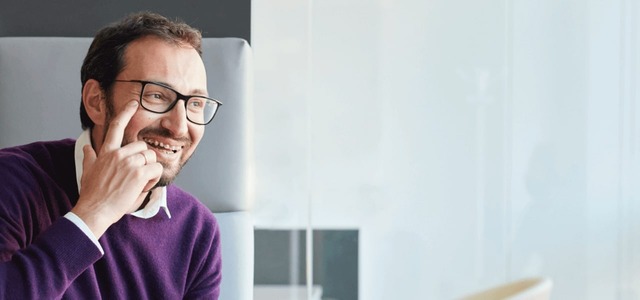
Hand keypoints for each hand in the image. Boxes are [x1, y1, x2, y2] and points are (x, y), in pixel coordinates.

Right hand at [71, 101, 162, 237]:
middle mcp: (118, 154)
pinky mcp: (138, 173)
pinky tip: (143, 186)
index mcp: (106, 152)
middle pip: (143, 146)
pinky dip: (154, 178)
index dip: (126, 112)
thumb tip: (87, 147)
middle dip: (144, 161)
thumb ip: (89, 157)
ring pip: (151, 157)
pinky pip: (156, 168)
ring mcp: (129, 162)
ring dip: (149, 170)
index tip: (134, 102)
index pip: (116, 126)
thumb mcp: (87, 171)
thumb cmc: (92, 194)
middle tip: (136, 177)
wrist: (94, 210)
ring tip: (138, 183)